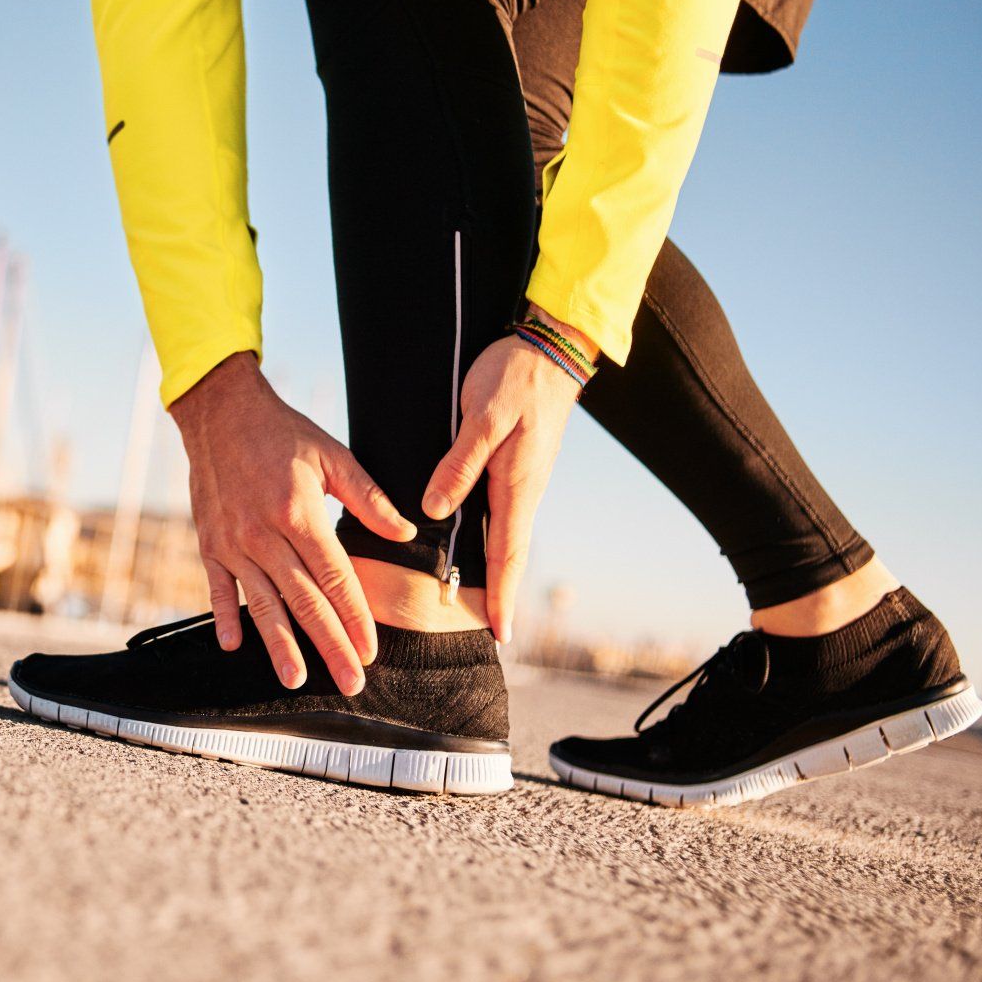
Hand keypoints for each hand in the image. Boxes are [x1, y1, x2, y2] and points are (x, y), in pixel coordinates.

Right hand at [170, 353, 415, 693]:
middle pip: (304, 601)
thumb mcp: (332, 455)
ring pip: (262, 603)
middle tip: (350, 681)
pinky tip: (236, 646)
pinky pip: (219, 588)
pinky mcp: (209, 544)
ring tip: (297, 679)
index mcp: (299, 513)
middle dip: (330, 645)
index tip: (371, 648)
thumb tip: (405, 533)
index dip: (355, 617)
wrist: (219, 413)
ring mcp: (233, 543)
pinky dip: (226, 617)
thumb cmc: (281, 433)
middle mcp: (264, 534)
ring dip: (279, 645)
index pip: (335, 578)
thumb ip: (369, 498)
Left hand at [421, 307, 592, 644]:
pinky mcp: (515, 466)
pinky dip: (495, 540)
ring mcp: (521, 479)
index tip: (500, 633)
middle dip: (502, 594)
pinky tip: (482, 550)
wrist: (547, 348)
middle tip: (494, 633)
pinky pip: (502, 513)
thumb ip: (458, 465)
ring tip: (484, 605)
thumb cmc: (514, 378)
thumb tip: (434, 510)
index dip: (503, 595)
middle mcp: (523, 489)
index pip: (509, 553)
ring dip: (498, 571)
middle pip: (510, 553)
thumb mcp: (482, 418)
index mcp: (517, 484)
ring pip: (506, 535)